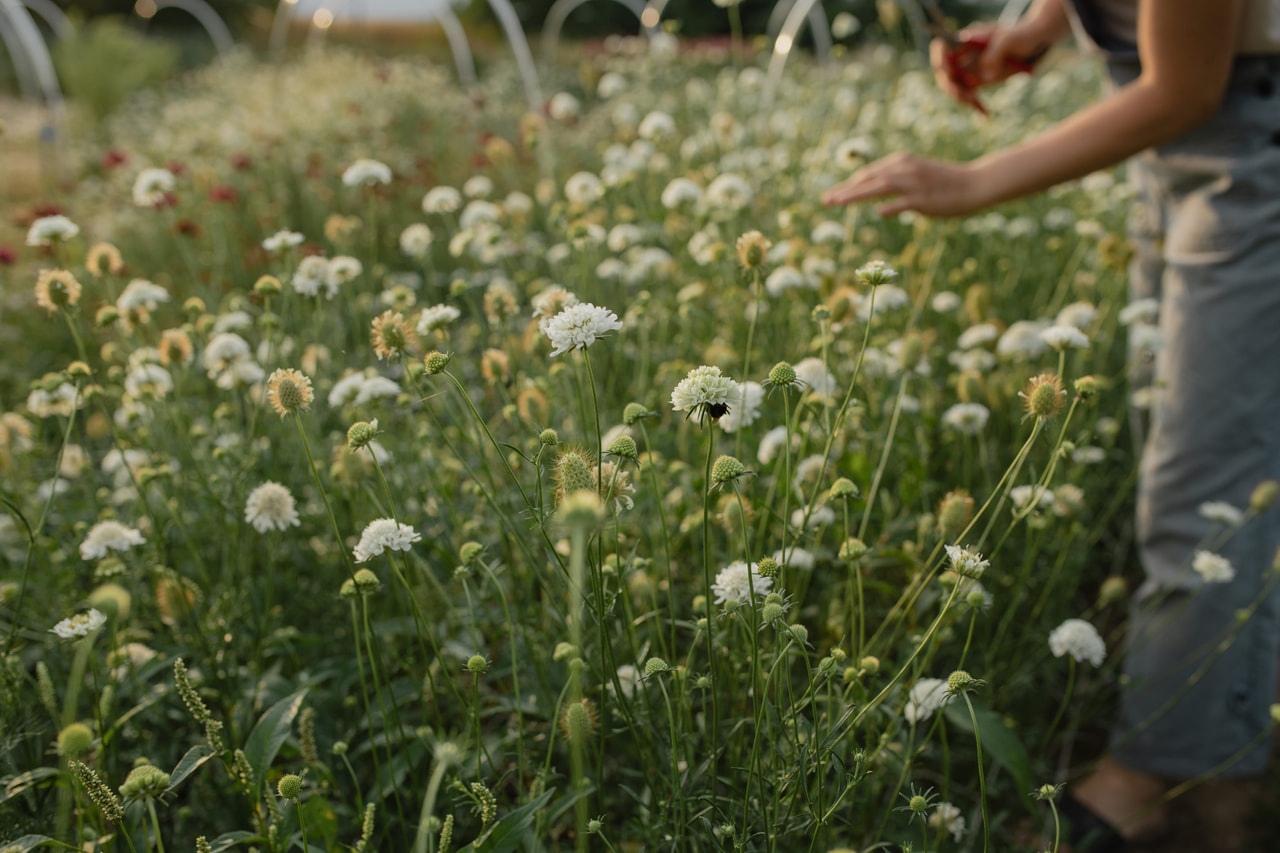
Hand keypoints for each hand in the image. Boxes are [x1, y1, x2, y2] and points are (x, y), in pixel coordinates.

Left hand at [820, 152, 986, 217]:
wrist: (974, 183)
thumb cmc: (944, 182)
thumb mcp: (917, 177)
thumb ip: (896, 185)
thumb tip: (879, 204)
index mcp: (900, 162)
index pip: (868, 174)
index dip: (849, 185)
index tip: (832, 195)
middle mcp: (904, 169)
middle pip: (868, 179)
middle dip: (845, 189)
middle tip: (825, 200)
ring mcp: (914, 184)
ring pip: (879, 187)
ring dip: (856, 195)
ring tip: (837, 203)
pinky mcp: (924, 198)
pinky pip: (903, 202)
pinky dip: (890, 206)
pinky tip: (878, 212)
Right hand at [930, 23, 1045, 106]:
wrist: (1034, 42)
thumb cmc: (1020, 35)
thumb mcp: (1008, 41)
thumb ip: (994, 54)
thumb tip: (984, 75)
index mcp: (966, 41)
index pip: (943, 51)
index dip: (940, 60)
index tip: (946, 69)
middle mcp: (963, 56)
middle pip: (946, 74)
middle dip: (952, 86)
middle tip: (965, 96)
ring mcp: (969, 69)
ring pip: (956, 88)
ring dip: (964, 98)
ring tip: (979, 106)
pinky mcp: (977, 81)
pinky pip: (970, 95)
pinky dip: (976, 105)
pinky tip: (985, 114)